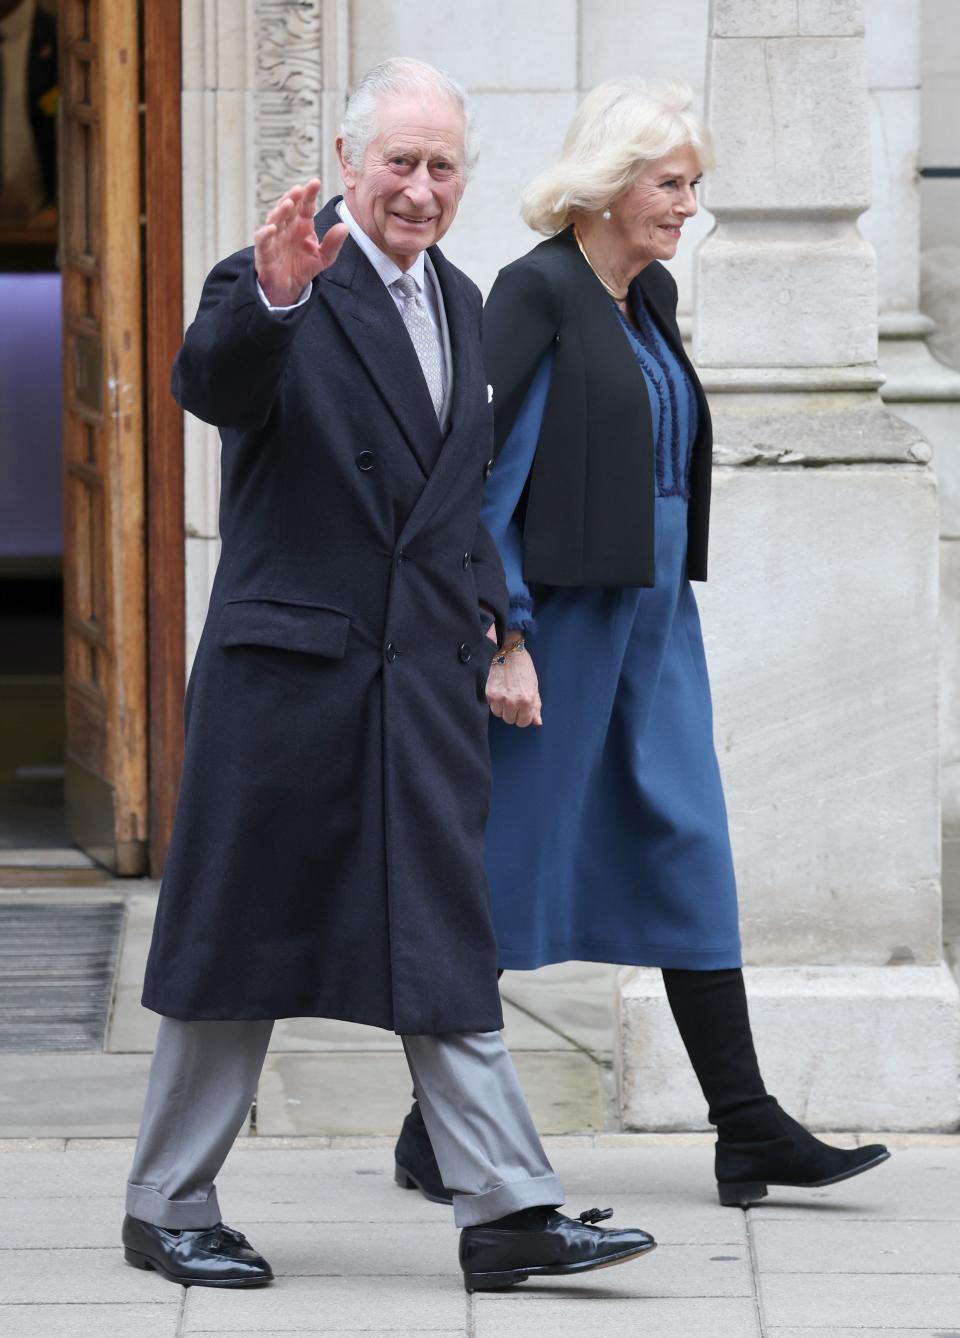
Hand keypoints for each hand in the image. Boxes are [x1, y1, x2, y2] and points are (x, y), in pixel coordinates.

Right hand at [254, 179, 347, 306]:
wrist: (288, 287)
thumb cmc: (303, 267)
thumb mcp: (324, 257)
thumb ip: (333, 243)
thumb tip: (345, 227)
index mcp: (302, 224)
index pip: (306, 206)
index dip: (309, 194)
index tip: (315, 182)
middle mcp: (287, 227)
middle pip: (289, 208)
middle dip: (293, 197)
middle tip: (299, 189)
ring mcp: (274, 238)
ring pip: (275, 220)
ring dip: (280, 211)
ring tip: (288, 204)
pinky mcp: (264, 251)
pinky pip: (262, 240)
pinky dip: (265, 234)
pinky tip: (272, 228)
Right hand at [487, 641, 541, 727]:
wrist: (510, 653)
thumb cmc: (524, 669)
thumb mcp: (534, 687)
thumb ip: (536, 706)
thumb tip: (537, 722)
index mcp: (527, 701)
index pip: (523, 722)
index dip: (523, 716)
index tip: (522, 709)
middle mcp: (513, 702)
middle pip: (509, 720)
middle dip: (512, 712)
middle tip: (513, 700)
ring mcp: (499, 698)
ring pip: (499, 714)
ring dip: (502, 708)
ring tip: (505, 695)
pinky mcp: (489, 693)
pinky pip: (491, 706)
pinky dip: (494, 701)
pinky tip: (499, 691)